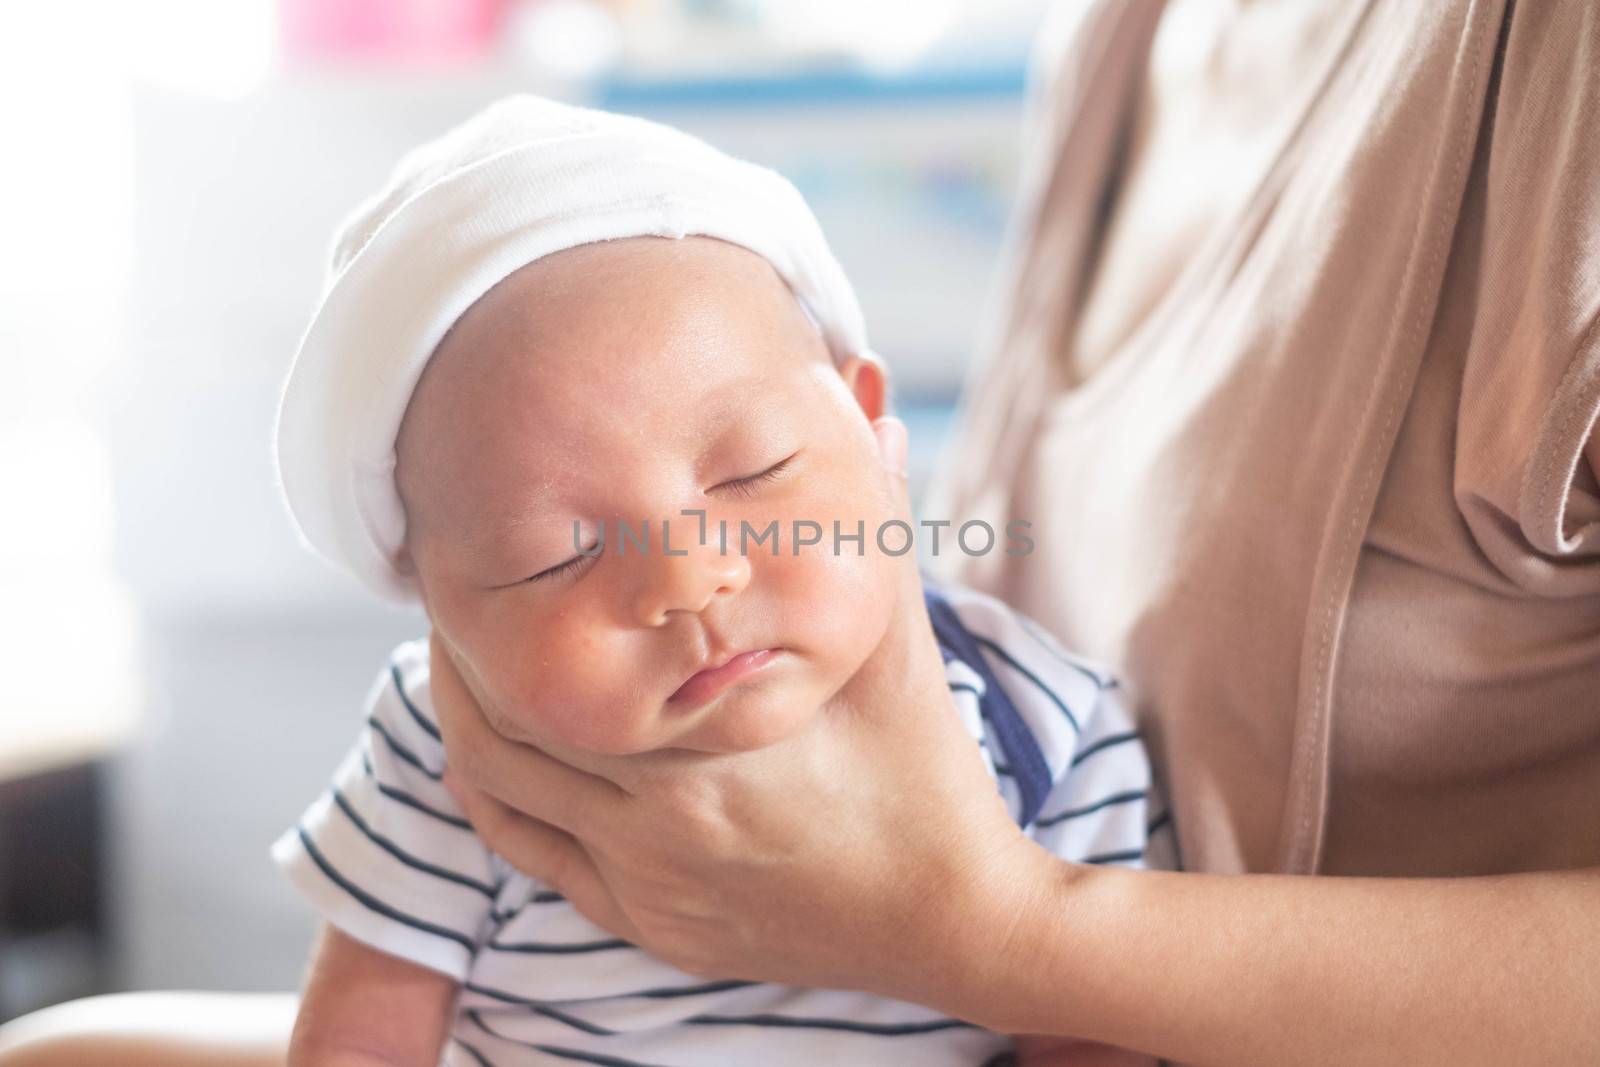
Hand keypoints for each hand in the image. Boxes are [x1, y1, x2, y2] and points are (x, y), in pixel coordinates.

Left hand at [430, 415, 1042, 1011]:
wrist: (948, 920)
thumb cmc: (924, 774)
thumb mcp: (897, 646)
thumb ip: (875, 523)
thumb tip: (866, 395)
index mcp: (711, 747)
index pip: (561, 667)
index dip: (507, 606)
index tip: (488, 552)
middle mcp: (661, 822)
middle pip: (507, 728)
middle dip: (465, 656)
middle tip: (456, 596)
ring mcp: (649, 882)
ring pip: (505, 794)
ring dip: (467, 724)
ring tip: (459, 661)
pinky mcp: (650, 924)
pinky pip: (534, 860)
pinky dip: (494, 802)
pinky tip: (482, 758)